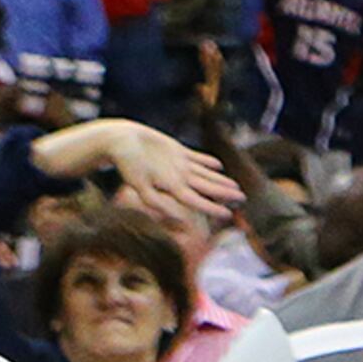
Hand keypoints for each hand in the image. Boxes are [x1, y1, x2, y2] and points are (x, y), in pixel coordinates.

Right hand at [101, 125, 239, 228]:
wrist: (119, 140)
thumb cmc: (127, 164)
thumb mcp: (140, 186)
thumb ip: (156, 204)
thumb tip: (175, 220)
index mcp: (171, 188)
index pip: (197, 201)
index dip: (212, 208)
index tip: (229, 215)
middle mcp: (177, 178)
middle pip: (206, 188)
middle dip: (224, 194)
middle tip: (243, 199)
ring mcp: (178, 165)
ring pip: (204, 174)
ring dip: (220, 180)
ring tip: (236, 187)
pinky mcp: (176, 151)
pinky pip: (196, 158)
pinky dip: (208, 161)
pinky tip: (218, 165)